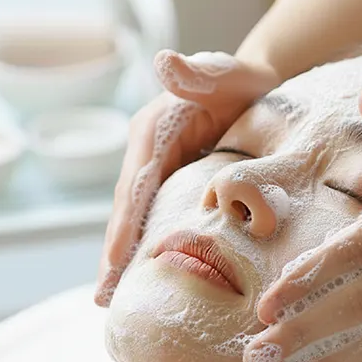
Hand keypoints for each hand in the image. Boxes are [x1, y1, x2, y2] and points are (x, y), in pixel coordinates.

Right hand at [95, 51, 278, 304]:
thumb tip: (163, 61)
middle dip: (116, 253)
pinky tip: (152, 278)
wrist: (257, 85)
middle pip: (129, 209)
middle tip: (104, 297)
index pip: (136, 183)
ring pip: (141, 219)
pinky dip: (152, 247)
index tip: (115, 261)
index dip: (125, 223)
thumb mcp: (224, 74)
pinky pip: (161, 219)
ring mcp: (161, 170)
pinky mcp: (176, 183)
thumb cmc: (242, 80)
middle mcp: (149, 154)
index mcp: (153, 131)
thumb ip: (198, 73)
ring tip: (114, 300)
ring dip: (127, 258)